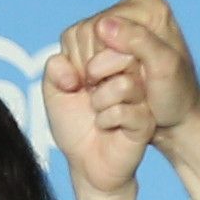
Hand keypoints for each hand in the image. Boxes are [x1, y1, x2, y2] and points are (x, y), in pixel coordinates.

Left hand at [43, 12, 153, 199]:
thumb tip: (68, 64)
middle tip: (86, 93)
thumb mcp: (54, 93)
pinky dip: (105, 120)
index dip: (77, 57)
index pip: (95, 34)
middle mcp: (128, 72)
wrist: (87, 165)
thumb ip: (55, 69)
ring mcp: (140, 95)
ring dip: (98, 102)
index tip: (73, 80)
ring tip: (97, 113)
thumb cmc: (74, 128)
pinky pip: (123, 110)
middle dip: (90, 74)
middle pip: (117, 52)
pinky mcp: (145, 119)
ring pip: (122, 83)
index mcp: (108, 59)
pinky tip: (105, 127)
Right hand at [79, 0, 199, 199]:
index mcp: (149, 5)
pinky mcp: (103, 39)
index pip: (100, 26)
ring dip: (88, 70)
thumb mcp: (164, 67)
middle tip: (120, 83)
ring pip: (77, 43)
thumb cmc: (174, 94)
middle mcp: (131, 7)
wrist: (174, 114)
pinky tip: (102, 83)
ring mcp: (116, 23)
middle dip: (96, 64)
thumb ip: (138, 41)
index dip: (104, 57)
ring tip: (112, 84)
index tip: (128, 77)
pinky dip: (82, 71)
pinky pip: (75, 50)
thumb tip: (102, 25)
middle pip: (86, 32)